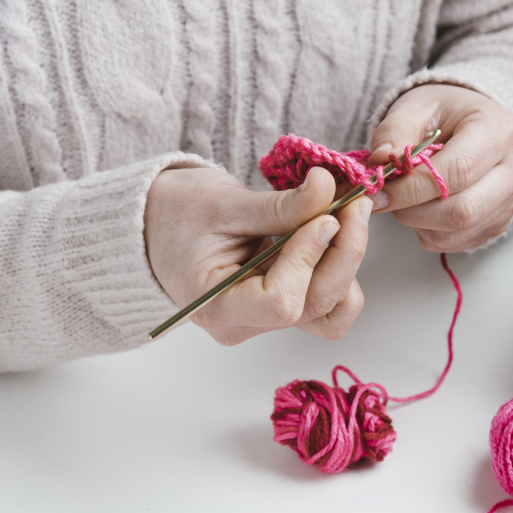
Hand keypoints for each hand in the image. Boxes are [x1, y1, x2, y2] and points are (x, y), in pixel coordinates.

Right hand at [144, 165, 369, 344]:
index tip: (324, 216)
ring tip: (347, 219)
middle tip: (354, 203)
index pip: (281, 302)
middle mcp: (245, 325)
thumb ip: (280, 205)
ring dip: (348, 265)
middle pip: (315, 305)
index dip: (309, 258)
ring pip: (331, 311)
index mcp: (216, 307)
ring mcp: (267, 322)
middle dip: (344, 253)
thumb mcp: (223, 203)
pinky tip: (336, 235)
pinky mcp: (285, 308)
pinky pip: (328, 303)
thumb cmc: (176, 215)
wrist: (158, 226)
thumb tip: (327, 187)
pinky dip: (341, 270)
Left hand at [369, 84, 512, 251]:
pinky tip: (424, 208)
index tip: (378, 193)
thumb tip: (381, 164)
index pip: (456, 172)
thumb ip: (394, 133)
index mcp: (500, 131)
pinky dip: (430, 232)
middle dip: (414, 212)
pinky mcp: (501, 222)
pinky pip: (458, 242)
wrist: (472, 123)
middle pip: (463, 211)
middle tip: (387, 200)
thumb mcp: (416, 106)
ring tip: (407, 199)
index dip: (412, 188)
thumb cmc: (445, 113)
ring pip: (458, 232)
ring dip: (419, 224)